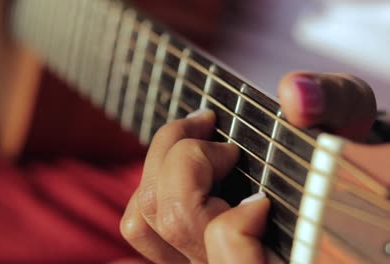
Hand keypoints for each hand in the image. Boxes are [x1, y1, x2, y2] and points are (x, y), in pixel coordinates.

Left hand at [120, 71, 377, 262]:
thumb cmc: (338, 162)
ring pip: (145, 221)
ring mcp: (202, 259)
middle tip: (206, 122)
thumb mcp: (351, 122)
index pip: (228, 238)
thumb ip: (336, 104)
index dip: (228, 186)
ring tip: (190, 137)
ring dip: (159, 163)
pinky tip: (176, 162)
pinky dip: (148, 186)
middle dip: (185, 153)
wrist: (321, 185)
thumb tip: (295, 94)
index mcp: (288, 251)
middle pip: (174, 217)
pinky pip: (140, 227)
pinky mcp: (183, 250)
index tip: (240, 154)